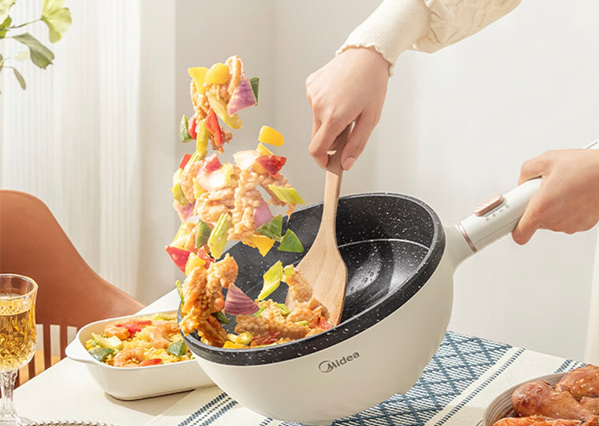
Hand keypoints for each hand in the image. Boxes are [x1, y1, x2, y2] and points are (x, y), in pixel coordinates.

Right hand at [306, 47, 389, 169]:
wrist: (367, 54)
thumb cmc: (372, 84)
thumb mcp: (371, 118)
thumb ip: (357, 144)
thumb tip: (346, 164)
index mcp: (333, 117)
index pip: (317, 149)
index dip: (322, 161)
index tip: (329, 163)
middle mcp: (318, 106)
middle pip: (317, 136)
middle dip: (330, 139)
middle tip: (349, 127)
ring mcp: (312, 94)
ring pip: (316, 120)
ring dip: (329, 120)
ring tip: (346, 105)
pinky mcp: (310, 85)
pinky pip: (315, 104)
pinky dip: (325, 105)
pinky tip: (339, 94)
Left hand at [512, 149, 598, 244]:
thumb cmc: (587, 168)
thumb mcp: (548, 160)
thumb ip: (527, 171)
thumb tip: (522, 179)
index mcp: (542, 209)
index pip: (519, 233)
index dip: (513, 227)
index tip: (510, 220)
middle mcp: (556, 221)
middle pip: (536, 221)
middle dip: (537, 206)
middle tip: (546, 190)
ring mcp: (570, 225)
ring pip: (552, 220)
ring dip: (554, 207)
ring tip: (565, 188)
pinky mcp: (584, 225)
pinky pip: (567, 219)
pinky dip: (568, 209)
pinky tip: (575, 194)